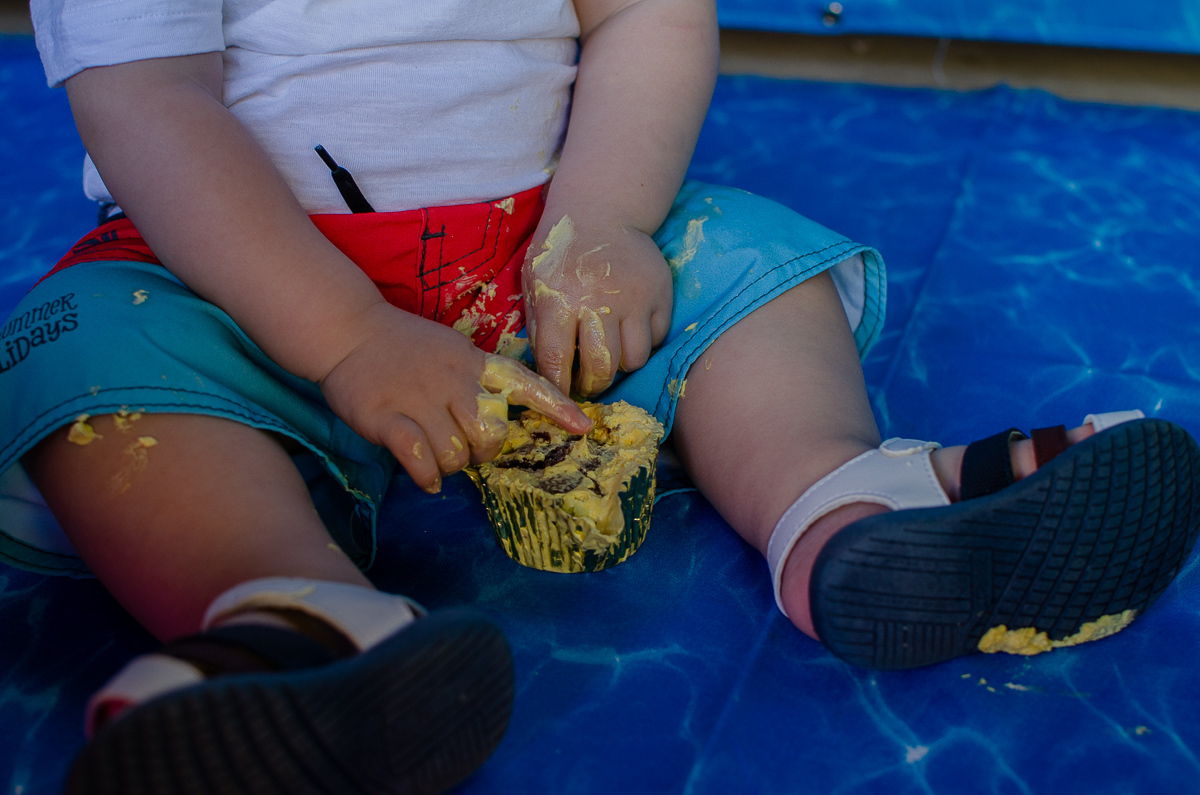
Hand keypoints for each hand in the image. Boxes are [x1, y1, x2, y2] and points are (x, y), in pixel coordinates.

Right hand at [320, 303, 589, 492]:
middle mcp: (454, 381)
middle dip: (483, 454)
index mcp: (475, 363)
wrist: (347, 330)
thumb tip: (497, 428)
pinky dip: (426, 475)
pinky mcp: (388, 417)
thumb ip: (477, 383)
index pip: (525, 384)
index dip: (557, 408)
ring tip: (435, 455)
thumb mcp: (452, 353)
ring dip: (450, 466)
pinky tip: (424, 475)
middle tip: (463, 449)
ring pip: (457, 455)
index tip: (583, 428)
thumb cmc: (404, 348)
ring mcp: (421, 399)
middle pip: (492, 436)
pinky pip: (420, 460)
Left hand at [523, 211, 672, 395]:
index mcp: (560, 300)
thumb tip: (547, 373)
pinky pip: (656, 338)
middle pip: (602, 368)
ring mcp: (634, 298)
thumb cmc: (561, 253)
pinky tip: (628, 330)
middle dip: (593, 386)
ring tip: (609, 354)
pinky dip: (642, 342)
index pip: (557, 361)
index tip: (561, 394)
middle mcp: (598, 301)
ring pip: (634, 359)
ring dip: (620, 365)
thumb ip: (538, 326)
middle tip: (588, 384)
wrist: (601, 211)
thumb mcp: (534, 283)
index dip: (559, 386)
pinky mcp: (660, 294)